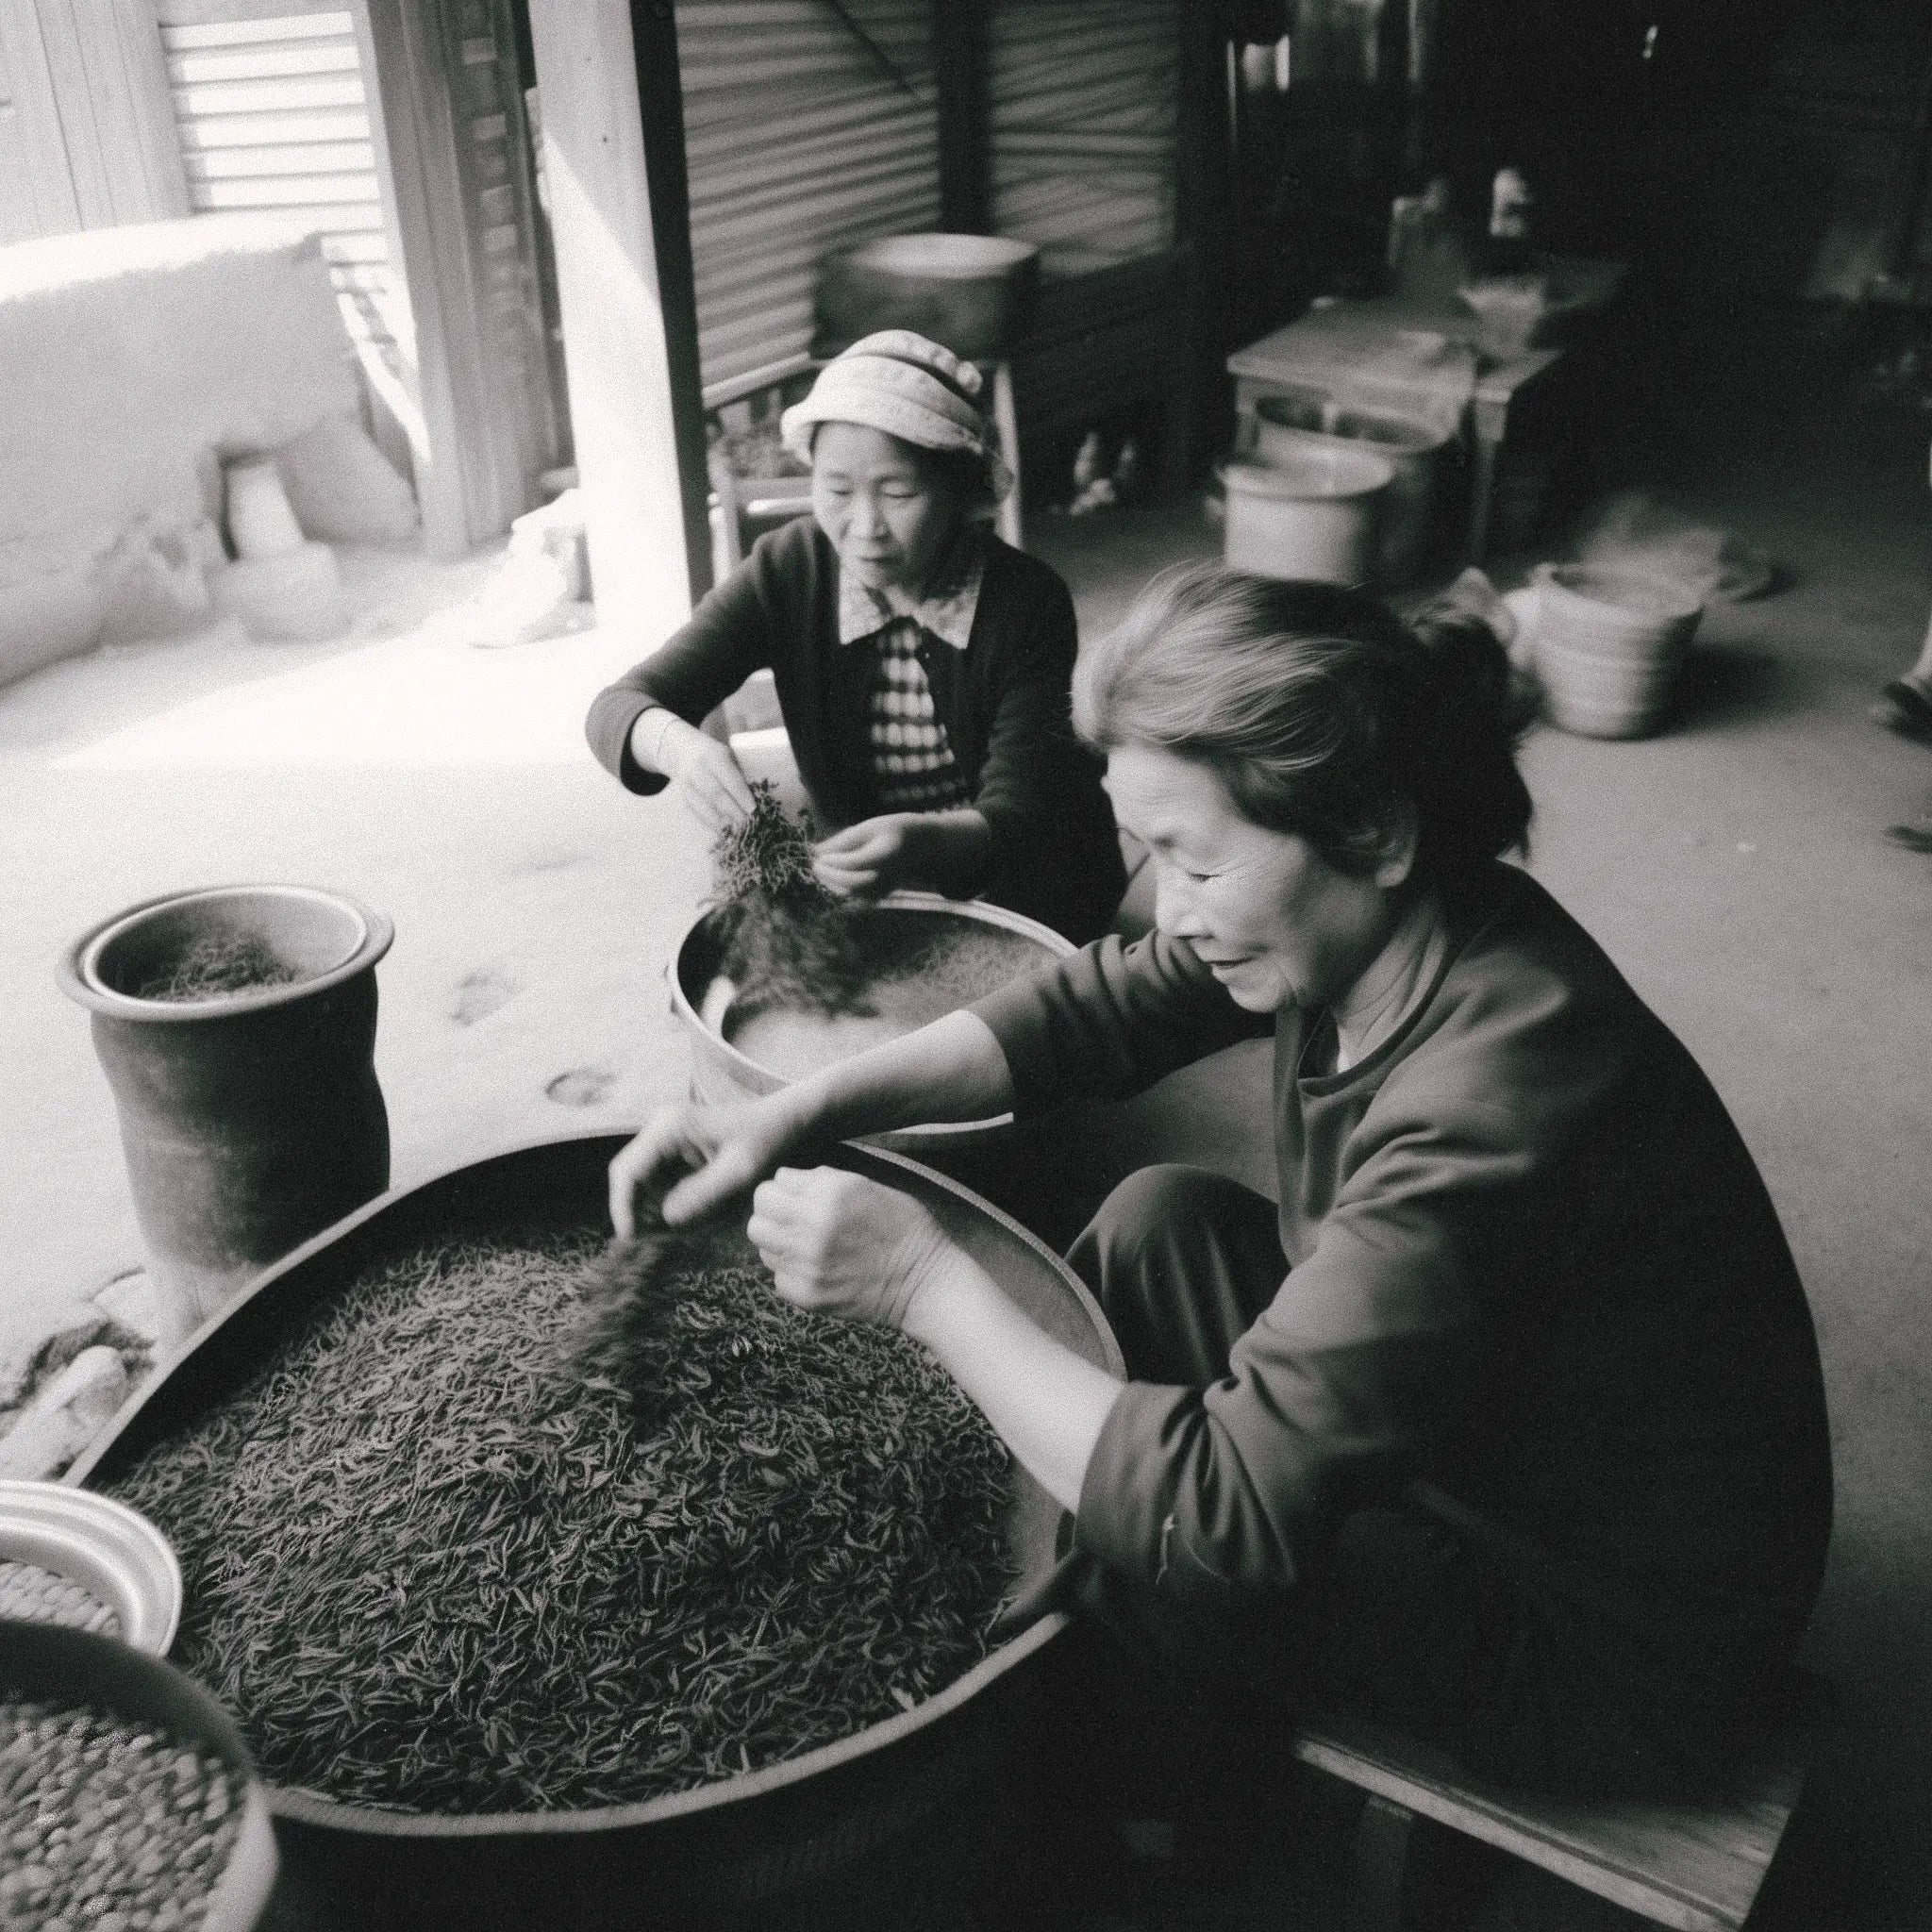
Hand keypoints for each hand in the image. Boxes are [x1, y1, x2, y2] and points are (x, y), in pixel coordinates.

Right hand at [607, 1095, 804, 1235]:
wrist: (783, 1122)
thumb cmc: (766, 1141)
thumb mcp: (740, 1172)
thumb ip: (703, 1195)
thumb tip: (665, 1218)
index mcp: (670, 1127)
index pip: (627, 1171)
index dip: (623, 1208)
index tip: (632, 1239)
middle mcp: (660, 1129)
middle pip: (631, 1180)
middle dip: (641, 1212)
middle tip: (663, 1242)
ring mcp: (666, 1140)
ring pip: (644, 1186)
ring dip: (658, 1211)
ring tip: (690, 1228)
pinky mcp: (675, 1152)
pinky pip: (661, 1185)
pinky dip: (672, 1204)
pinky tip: (698, 1216)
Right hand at [652, 716, 755, 833]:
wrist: (683, 750)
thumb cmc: (716, 756)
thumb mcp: (729, 756)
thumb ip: (740, 775)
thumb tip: (757, 800)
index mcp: (715, 756)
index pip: (730, 779)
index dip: (742, 797)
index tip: (753, 811)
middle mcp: (698, 769)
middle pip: (716, 795)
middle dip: (733, 812)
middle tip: (748, 826)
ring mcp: (688, 783)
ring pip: (704, 806)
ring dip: (722, 823)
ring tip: (737, 834)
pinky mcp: (683, 796)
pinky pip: (697, 812)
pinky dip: (711, 824)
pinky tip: (723, 833)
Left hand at [746, 1167, 954, 1330]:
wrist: (924, 1281)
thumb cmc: (903, 1227)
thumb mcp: (867, 1185)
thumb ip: (822, 1180)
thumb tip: (787, 1181)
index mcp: (828, 1194)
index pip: (773, 1184)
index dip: (786, 1189)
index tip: (800, 1197)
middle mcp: (811, 1228)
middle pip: (758, 1216)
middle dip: (773, 1215)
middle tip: (795, 1220)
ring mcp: (806, 1265)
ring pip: (762, 1247)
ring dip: (780, 1243)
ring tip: (807, 1244)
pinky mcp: (807, 1295)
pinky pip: (777, 1276)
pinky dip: (792, 1272)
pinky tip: (817, 1268)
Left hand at [812, 809, 988, 898]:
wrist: (920, 845)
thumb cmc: (892, 830)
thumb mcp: (869, 826)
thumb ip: (843, 840)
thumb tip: (815, 850)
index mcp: (887, 853)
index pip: (855, 863)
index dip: (834, 861)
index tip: (818, 854)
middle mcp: (888, 875)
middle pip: (853, 882)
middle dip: (829, 874)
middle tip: (815, 864)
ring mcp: (885, 888)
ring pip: (851, 893)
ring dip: (832, 883)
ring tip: (821, 868)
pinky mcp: (880, 895)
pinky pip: (855, 896)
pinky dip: (840, 888)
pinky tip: (832, 876)